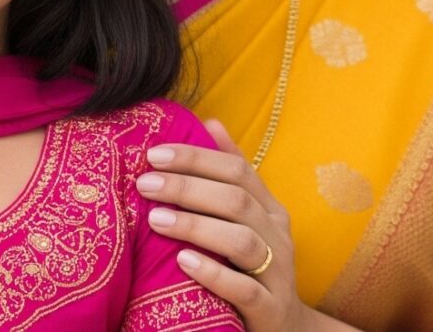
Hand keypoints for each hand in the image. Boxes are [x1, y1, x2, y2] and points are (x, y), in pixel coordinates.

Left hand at [141, 120, 306, 329]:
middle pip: (237, 200)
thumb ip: (231, 175)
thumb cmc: (255, 267)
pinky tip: (183, 262)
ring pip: (241, 241)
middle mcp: (278, 236)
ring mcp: (277, 273)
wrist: (287, 328)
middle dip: (188, 188)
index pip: (238, 170)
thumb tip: (210, 121)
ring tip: (155, 219)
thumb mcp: (250, 219)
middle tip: (145, 183)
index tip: (155, 153)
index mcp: (271, 209)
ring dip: (196, 226)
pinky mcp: (269, 309)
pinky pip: (243, 289)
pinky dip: (213, 273)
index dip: (198, 158)